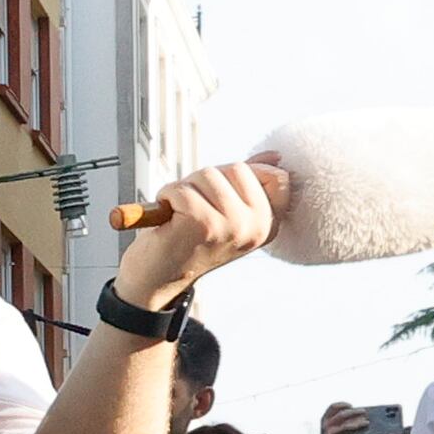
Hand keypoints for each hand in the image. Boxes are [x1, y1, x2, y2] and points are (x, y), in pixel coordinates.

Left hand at [112, 160, 276, 308]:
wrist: (156, 279)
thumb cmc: (189, 240)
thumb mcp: (227, 210)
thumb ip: (250, 183)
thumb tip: (274, 154)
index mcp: (268, 224)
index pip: (276, 177)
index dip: (242, 175)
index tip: (219, 196)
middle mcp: (257, 227)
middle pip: (236, 168)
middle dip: (206, 180)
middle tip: (193, 209)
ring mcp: (232, 225)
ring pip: (208, 175)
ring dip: (184, 189)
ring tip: (180, 215)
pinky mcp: (203, 223)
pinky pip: (182, 189)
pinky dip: (166, 197)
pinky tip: (168, 218)